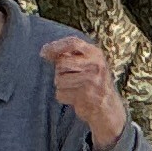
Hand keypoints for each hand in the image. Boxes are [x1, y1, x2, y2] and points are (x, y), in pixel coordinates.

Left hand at [41, 33, 129, 150]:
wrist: (108, 107)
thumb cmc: (92, 82)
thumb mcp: (86, 63)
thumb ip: (68, 55)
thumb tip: (45, 51)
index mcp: (95, 53)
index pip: (73, 43)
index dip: (56, 46)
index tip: (43, 52)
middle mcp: (96, 65)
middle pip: (62, 63)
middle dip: (59, 71)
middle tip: (69, 77)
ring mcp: (92, 80)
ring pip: (59, 79)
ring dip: (61, 86)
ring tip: (74, 88)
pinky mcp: (86, 96)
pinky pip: (60, 94)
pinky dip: (64, 97)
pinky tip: (75, 98)